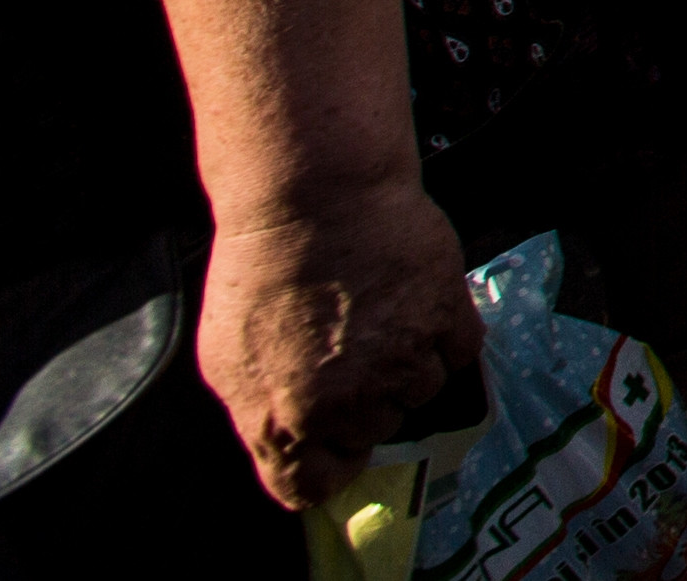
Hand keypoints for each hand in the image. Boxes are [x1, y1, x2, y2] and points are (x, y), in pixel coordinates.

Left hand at [193, 185, 479, 508]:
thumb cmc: (260, 272)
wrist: (313, 198)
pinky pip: (459, 353)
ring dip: (408, 364)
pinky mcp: (446, 320)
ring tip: (385, 317)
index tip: (336, 442)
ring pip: (421, 392)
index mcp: (283, 420)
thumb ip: (262, 412)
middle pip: (375, 432)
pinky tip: (417, 303)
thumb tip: (292, 444)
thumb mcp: (227, 358)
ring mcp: (400, 362)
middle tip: (354, 352)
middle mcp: (346, 404)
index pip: (313, 487)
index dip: (329, 465)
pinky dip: (445, 334)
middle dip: (367, 401)